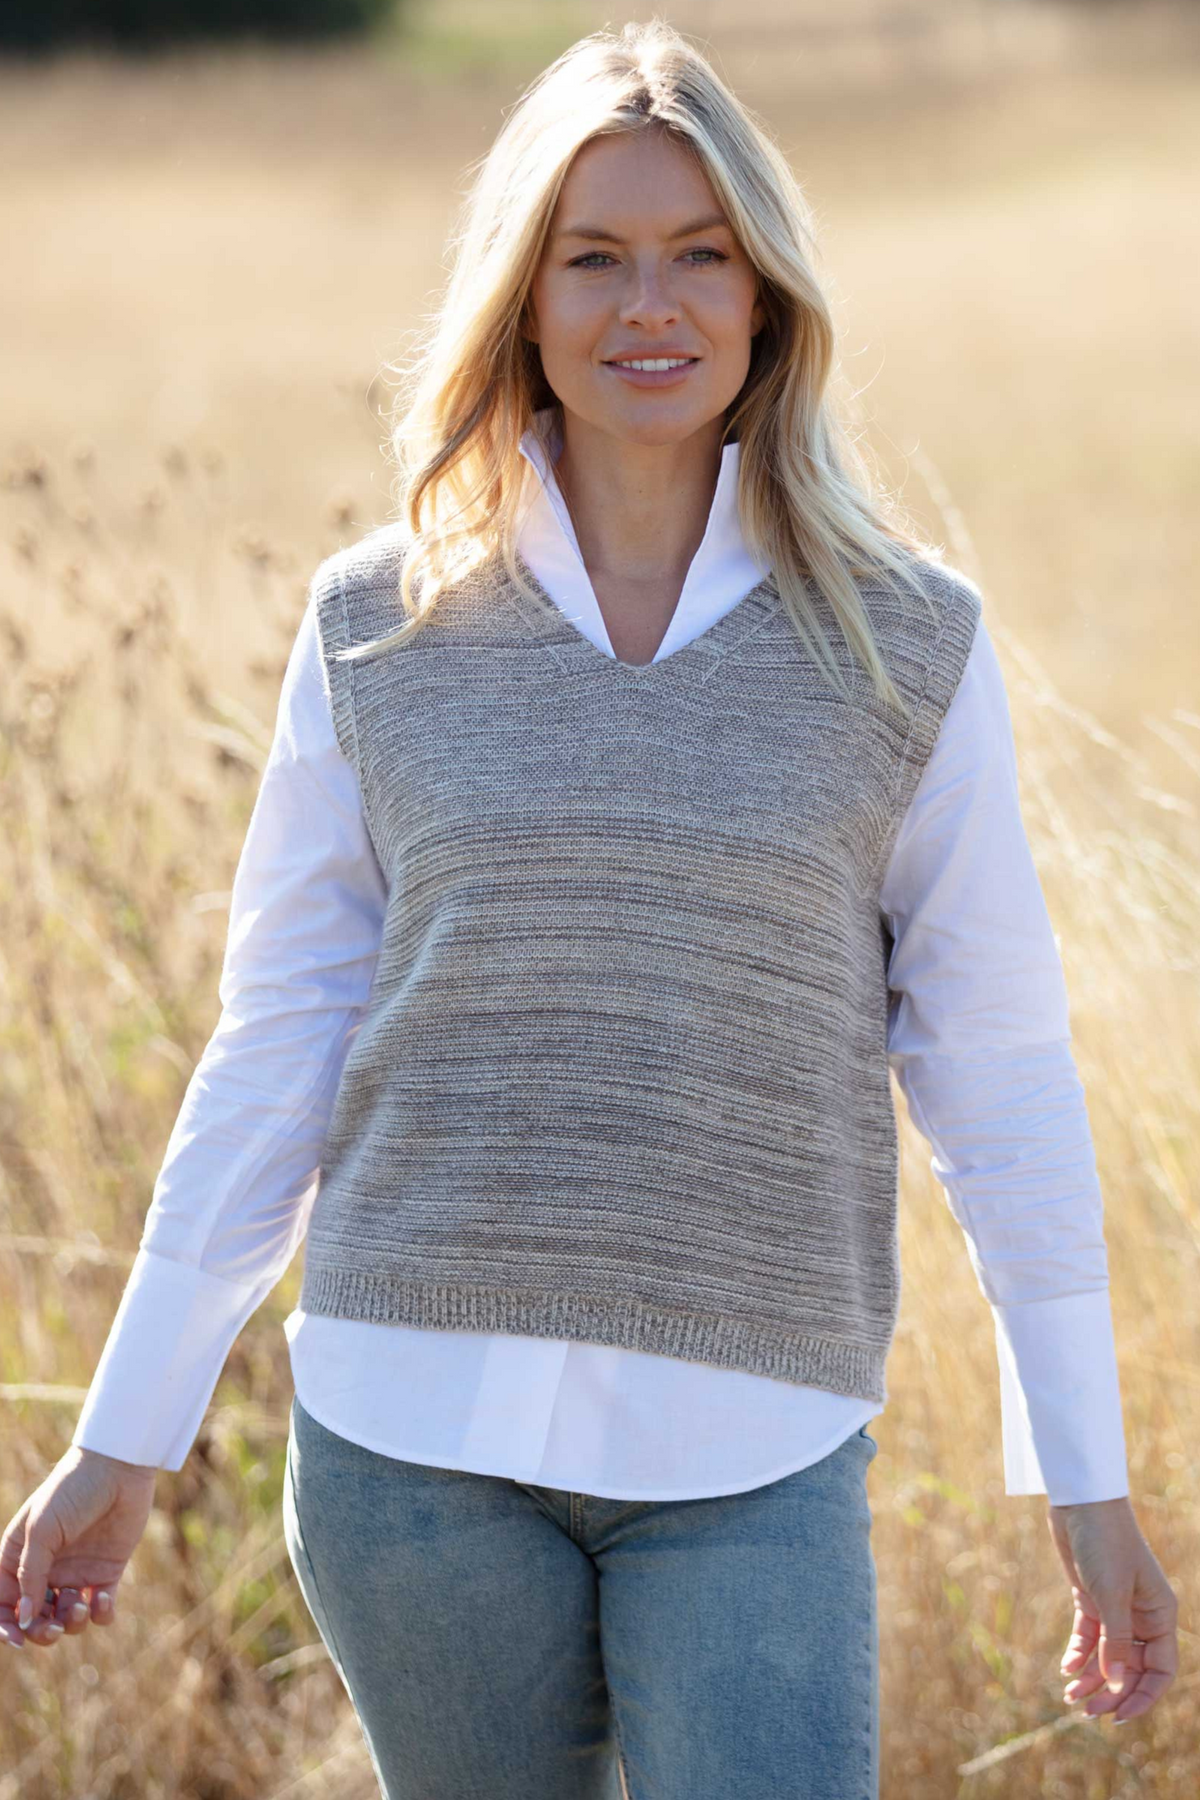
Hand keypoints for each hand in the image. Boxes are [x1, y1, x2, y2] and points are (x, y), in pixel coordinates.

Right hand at [1, 1446, 156, 1649]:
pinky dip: (100, 1613)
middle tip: (53, 1628)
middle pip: (36, 1617)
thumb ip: (30, 1575)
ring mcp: (77, 1571)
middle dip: (41, 1631)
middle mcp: (46, 1568)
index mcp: (19, 1556)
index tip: (18, 1638)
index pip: (4, 1601)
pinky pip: (100, 1608)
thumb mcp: (42, 1529)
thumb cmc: (72, 1490)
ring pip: (68, 1618)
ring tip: (79, 1605)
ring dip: (71, 1622)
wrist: (119, 1467)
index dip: (6, 1625)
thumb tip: (24, 1619)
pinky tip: (101, 1598)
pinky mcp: (106, 1572)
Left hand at [1047, 1494, 1178, 1724]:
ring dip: (1091, 1677)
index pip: (1160, 1670)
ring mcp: (1116, 1607)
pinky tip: (1066, 1668)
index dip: (1143, 1696)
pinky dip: (1079, 1653)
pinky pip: (1088, 1636)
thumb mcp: (1111, 1595)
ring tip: (1069, 1695)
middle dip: (1111, 1691)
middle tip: (1085, 1710)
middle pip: (1131, 1668)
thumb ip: (1115, 1643)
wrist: (1080, 1503)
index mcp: (1160, 1615)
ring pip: (1108, 1655)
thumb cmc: (1104, 1543)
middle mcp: (1141, 1615)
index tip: (1119, 1717)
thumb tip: (1117, 1686)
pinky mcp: (1091, 1597)